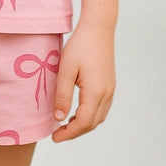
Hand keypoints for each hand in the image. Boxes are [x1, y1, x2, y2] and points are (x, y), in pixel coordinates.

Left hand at [52, 23, 115, 141]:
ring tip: (65, 124)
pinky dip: (90, 115)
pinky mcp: (110, 84)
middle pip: (92, 123)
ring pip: (99, 117)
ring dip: (83, 125)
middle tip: (57, 133)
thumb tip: (58, 119)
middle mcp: (107, 93)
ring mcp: (111, 89)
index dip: (69, 133)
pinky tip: (77, 111)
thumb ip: (62, 95)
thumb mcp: (65, 69)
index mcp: (95, 91)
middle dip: (75, 132)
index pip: (83, 123)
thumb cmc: (80, 46)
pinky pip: (102, 108)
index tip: (54, 137)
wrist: (99, 28)